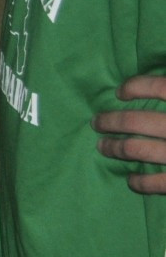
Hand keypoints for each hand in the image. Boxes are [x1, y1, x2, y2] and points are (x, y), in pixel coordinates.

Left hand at [94, 74, 165, 193]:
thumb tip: (161, 73)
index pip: (159, 87)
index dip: (137, 87)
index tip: (120, 93)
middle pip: (137, 121)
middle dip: (111, 122)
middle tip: (96, 123)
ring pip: (138, 149)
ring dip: (116, 148)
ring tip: (103, 147)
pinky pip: (158, 183)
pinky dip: (142, 182)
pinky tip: (132, 180)